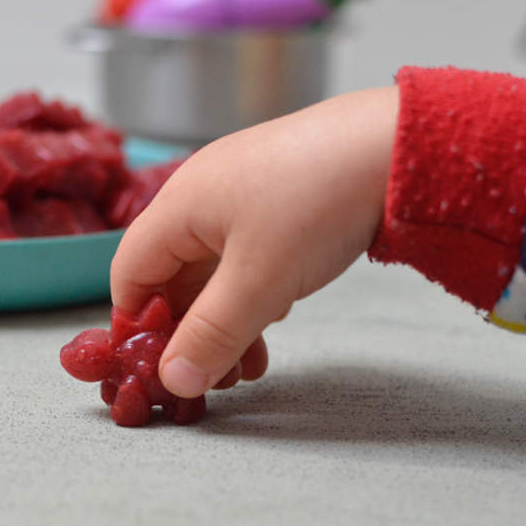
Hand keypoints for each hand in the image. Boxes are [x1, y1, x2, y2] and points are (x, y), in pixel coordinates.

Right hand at [110, 86, 398, 396]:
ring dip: (223, 322)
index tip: (155, 367)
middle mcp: (201, 198)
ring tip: (247, 367)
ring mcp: (240, 198)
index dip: (134, 324)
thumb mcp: (259, 281)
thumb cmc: (317, 202)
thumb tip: (174, 381)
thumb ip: (211, 335)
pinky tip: (272, 322)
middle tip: (210, 378)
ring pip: (212, 273)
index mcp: (178, 206)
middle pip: (171, 276)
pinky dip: (251, 298)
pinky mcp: (275, 202)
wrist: (396, 144)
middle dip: (187, 332)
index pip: (129, 273)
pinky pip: (245, 259)